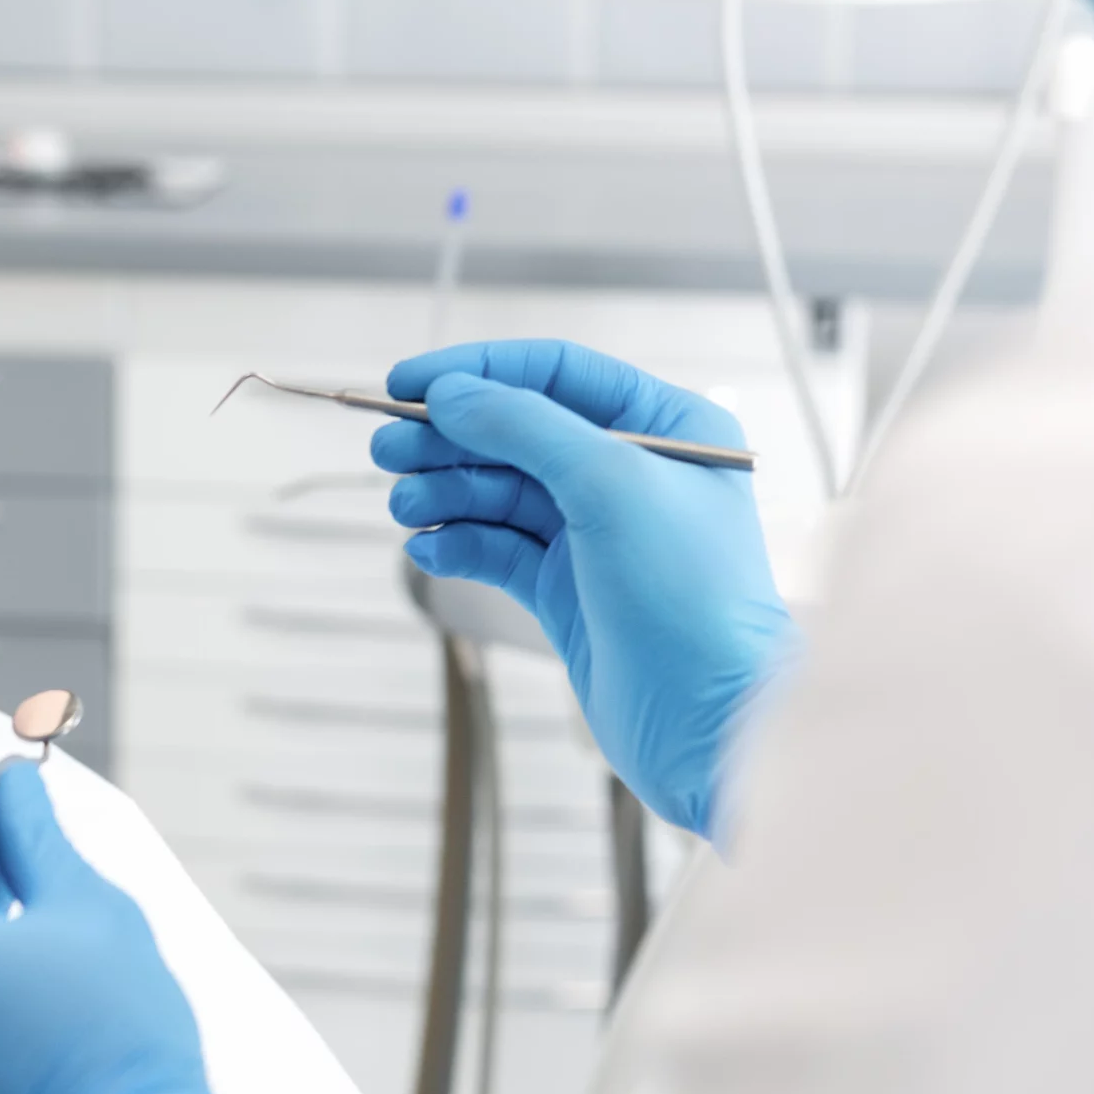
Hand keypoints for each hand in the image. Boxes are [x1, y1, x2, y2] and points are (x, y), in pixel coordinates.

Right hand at [373, 341, 799, 837]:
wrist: (707, 722)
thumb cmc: (689, 595)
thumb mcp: (609, 485)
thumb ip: (525, 426)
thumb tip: (451, 394)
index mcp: (665, 430)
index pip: (558, 373)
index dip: (479, 371)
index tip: (405, 381)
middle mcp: (631, 475)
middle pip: (518, 432)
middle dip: (449, 437)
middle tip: (386, 448)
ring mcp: (596, 535)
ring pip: (500, 492)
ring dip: (445, 492)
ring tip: (404, 504)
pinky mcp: (567, 590)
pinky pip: (497, 549)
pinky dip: (458, 543)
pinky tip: (430, 548)